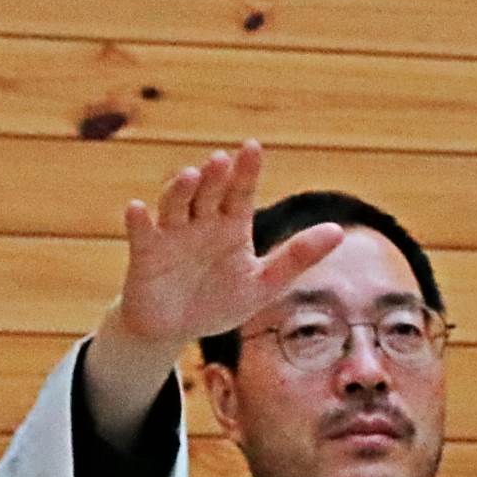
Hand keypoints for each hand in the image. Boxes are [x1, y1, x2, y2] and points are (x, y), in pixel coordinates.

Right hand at [112, 141, 344, 351]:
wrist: (177, 329)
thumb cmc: (220, 301)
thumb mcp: (264, 283)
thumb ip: (297, 257)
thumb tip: (339, 231)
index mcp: (231, 226)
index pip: (241, 192)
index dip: (246, 171)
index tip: (253, 147)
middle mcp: (201, 223)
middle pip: (208, 193)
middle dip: (214, 177)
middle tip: (222, 159)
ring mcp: (171, 236)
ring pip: (175, 206)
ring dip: (180, 190)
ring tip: (191, 175)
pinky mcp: (145, 255)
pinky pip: (142, 234)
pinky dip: (138, 221)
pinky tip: (137, 208)